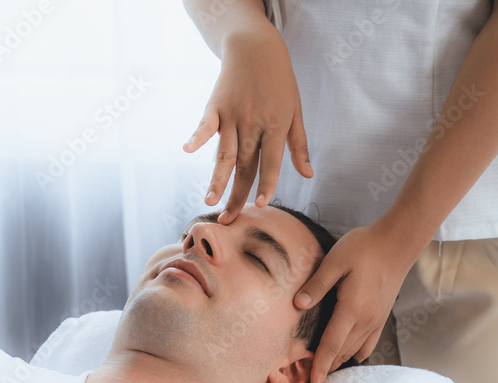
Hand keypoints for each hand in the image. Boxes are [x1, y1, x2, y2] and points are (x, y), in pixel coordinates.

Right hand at [183, 23, 311, 224]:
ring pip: (224, 153)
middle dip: (237, 194)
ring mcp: (233, 115)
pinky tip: (188, 149)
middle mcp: (253, 123)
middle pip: (244, 165)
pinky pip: (206, 125)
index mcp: (275, 126)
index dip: (266, 184)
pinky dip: (197, 136)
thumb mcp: (295, 111)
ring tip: (209, 200)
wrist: (255, 47)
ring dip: (216, 178)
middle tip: (228, 219)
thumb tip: (308, 174)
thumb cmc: (279, 81)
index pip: (270, 162)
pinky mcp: (215, 106)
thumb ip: (298, 145)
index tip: (259, 205)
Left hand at [294, 222, 419, 382]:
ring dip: (336, 363)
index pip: (331, 347)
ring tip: (320, 372)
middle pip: (340, 355)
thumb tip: (298, 304)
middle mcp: (365, 321)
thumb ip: (316, 284)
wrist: (397, 243)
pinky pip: (366, 345)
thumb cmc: (364, 248)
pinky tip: (343, 355)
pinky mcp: (380, 317)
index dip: (320, 370)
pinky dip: (353, 354)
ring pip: (353, 352)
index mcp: (351, 309)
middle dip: (324, 371)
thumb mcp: (334, 261)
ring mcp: (375, 321)